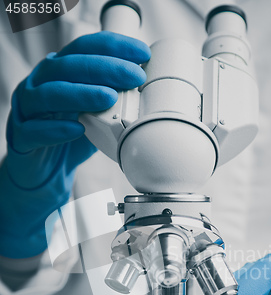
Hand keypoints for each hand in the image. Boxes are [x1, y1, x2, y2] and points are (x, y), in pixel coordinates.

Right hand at [0, 32, 149, 257]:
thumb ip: (115, 102)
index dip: (113, 47)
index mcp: (60, 72)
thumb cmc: (71, 138)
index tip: (142, 53)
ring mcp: (27, 108)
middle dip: (105, 68)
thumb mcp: (97, 115)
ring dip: (81, 93)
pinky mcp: (20, 136)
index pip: (85, 48)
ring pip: (49, 94)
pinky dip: (56, 129)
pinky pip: (34, 129)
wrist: (44, 172)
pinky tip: (77, 129)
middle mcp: (40, 83)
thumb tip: (151, 94)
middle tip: (134, 76)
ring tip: (109, 97)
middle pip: (68, 66)